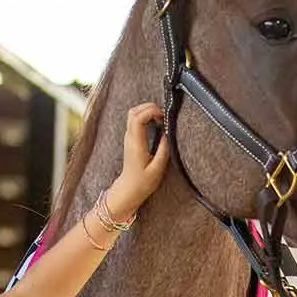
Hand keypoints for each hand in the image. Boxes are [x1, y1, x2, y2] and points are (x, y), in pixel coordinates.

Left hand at [106, 102, 170, 219]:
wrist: (129, 189)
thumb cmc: (142, 182)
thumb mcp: (157, 169)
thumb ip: (163, 150)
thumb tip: (168, 134)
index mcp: (136, 144)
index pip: (138, 118)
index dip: (151, 111)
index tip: (163, 116)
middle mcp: (130, 138)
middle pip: (134, 111)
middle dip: (149, 107)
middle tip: (163, 115)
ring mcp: (128, 138)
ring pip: (133, 114)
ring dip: (146, 111)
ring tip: (160, 118)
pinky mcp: (130, 139)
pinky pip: (135, 121)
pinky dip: (145, 117)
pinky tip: (155, 124)